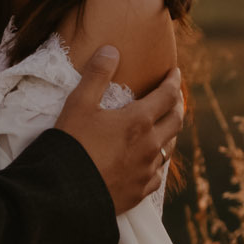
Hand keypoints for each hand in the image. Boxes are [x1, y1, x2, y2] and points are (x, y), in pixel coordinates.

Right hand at [52, 46, 184, 213]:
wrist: (66, 193)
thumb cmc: (71, 145)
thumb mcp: (79, 104)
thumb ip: (96, 75)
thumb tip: (111, 50)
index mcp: (138, 121)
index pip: (167, 95)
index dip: (173, 81)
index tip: (175, 72)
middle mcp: (150, 146)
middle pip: (176, 121)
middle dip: (177, 105)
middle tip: (174, 96)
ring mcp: (147, 171)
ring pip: (169, 147)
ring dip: (169, 132)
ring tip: (164, 125)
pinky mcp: (141, 191)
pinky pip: (157, 172)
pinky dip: (157, 160)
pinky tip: (150, 160)